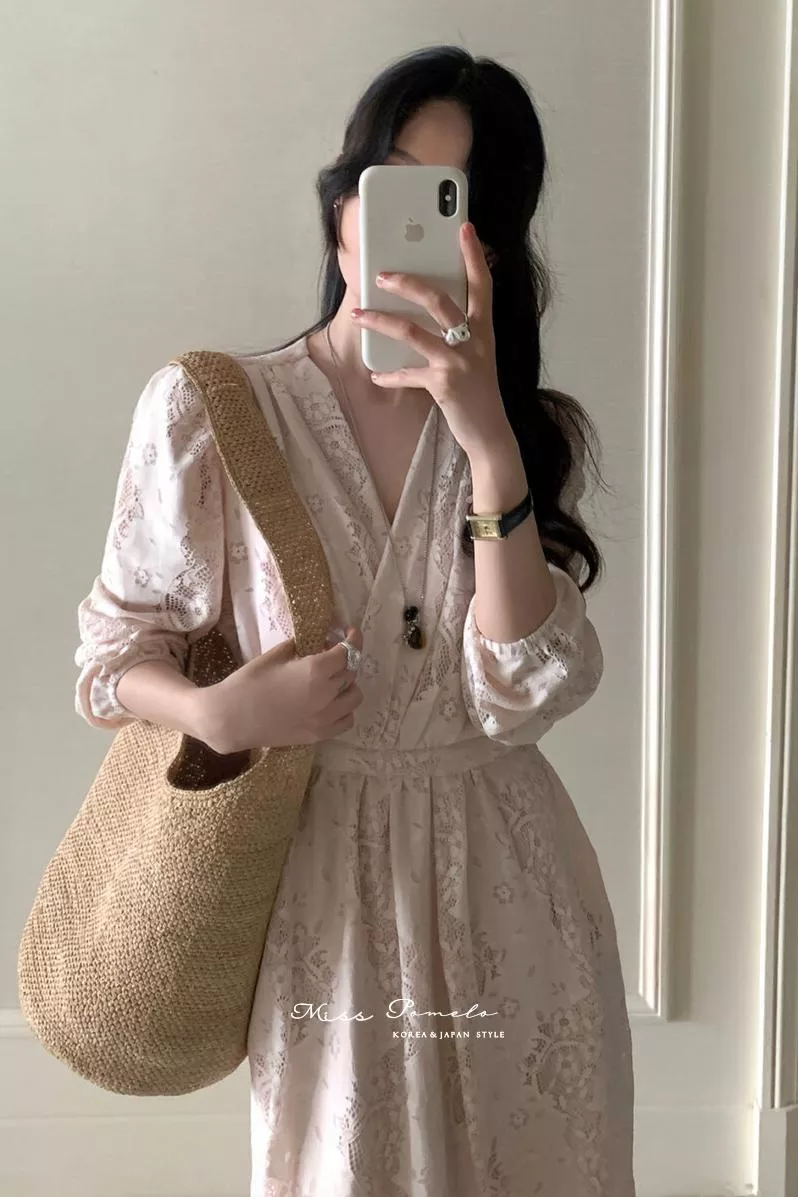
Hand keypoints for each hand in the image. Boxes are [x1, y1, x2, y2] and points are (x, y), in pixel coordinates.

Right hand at [198, 627, 364, 753]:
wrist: (230, 719)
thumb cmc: (248, 682)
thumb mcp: (275, 655)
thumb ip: (300, 647)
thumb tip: (316, 644)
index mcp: (316, 670)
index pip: (348, 651)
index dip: (353, 638)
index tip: (350, 632)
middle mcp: (327, 694)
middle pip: (351, 671)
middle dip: (345, 659)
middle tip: (330, 654)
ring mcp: (325, 717)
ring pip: (354, 696)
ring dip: (348, 684)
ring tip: (332, 680)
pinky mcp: (319, 734)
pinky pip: (346, 720)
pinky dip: (345, 709)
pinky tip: (331, 702)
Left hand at [351, 222, 513, 459]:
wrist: (490, 433)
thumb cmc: (479, 391)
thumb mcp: (477, 356)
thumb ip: (461, 333)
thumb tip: (425, 311)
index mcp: (484, 330)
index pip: (482, 284)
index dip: (474, 255)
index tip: (465, 227)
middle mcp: (474, 341)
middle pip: (439, 300)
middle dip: (408, 283)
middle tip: (382, 275)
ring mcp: (457, 362)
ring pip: (413, 331)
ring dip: (381, 321)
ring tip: (360, 314)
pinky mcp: (442, 384)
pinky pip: (407, 374)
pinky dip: (388, 374)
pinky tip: (375, 374)